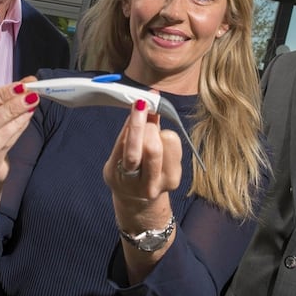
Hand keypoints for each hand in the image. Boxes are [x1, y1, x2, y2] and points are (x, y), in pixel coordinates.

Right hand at [102, 95, 182, 222]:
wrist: (136, 199)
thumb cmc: (126, 168)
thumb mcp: (120, 151)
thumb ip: (132, 128)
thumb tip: (149, 97)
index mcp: (120, 176)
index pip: (131, 146)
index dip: (137, 122)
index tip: (140, 103)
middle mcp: (142, 184)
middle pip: (152, 147)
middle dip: (148, 126)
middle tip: (143, 118)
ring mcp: (161, 183)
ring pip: (167, 143)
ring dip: (158, 130)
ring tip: (150, 134)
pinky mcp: (175, 178)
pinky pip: (175, 145)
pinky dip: (166, 136)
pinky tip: (159, 143)